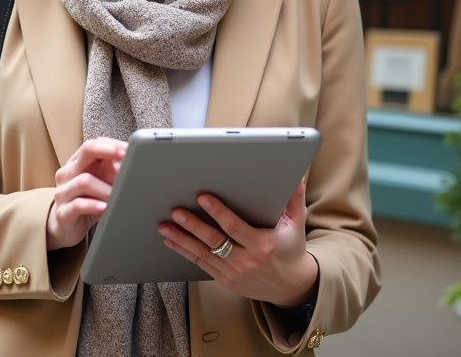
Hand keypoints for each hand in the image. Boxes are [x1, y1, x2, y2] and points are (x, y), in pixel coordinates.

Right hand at [47, 137, 125, 250]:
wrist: (67, 228)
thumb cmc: (87, 201)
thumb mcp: (102, 184)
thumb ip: (112, 172)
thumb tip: (132, 160)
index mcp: (77, 162)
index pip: (94, 144)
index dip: (112, 144)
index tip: (128, 147)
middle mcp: (67, 173)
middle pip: (87, 150)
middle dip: (109, 150)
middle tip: (126, 155)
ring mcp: (63, 192)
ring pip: (85, 180)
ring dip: (106, 188)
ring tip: (119, 195)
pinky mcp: (62, 212)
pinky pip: (78, 205)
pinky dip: (94, 205)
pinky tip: (105, 207)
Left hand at [158, 179, 319, 306]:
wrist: (290, 286)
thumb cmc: (290, 249)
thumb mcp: (295, 224)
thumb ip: (293, 198)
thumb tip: (296, 174)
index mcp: (262, 244)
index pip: (235, 227)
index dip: (218, 212)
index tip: (203, 197)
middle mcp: (245, 260)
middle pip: (214, 241)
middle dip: (193, 225)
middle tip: (176, 211)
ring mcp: (233, 272)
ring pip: (202, 253)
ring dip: (182, 239)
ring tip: (165, 226)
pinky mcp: (224, 280)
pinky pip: (200, 264)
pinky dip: (184, 252)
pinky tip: (171, 241)